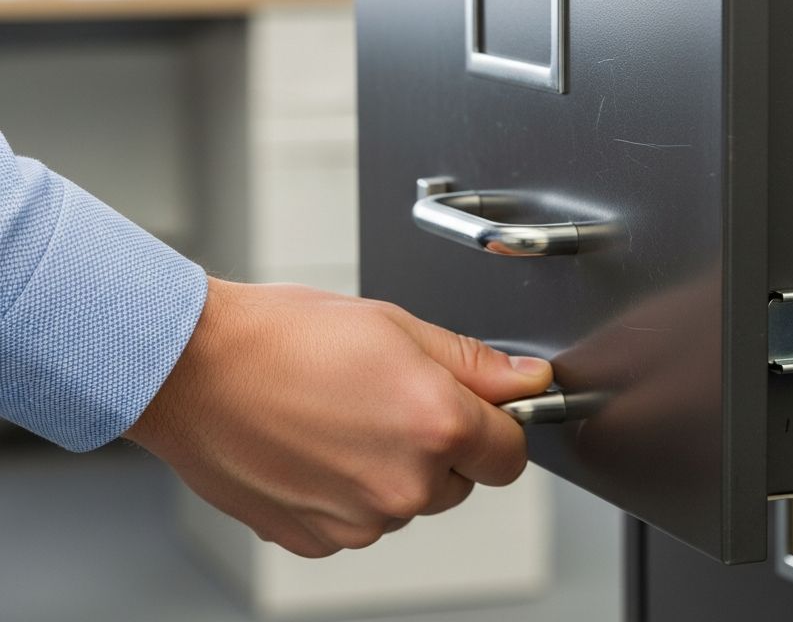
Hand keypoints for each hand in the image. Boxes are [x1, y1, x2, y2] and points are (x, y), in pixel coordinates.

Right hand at [126, 278, 551, 556]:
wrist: (195, 369)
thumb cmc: (285, 336)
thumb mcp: (395, 325)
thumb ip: (472, 362)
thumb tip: (526, 382)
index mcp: (435, 424)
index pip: (511, 454)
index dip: (499, 426)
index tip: (480, 409)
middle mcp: (405, 484)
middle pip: (460, 480)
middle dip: (441, 442)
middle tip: (388, 393)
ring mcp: (359, 522)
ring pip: (407, 500)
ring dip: (391, 466)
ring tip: (341, 413)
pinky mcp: (318, 540)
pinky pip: (359, 519)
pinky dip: (348, 488)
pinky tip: (315, 444)